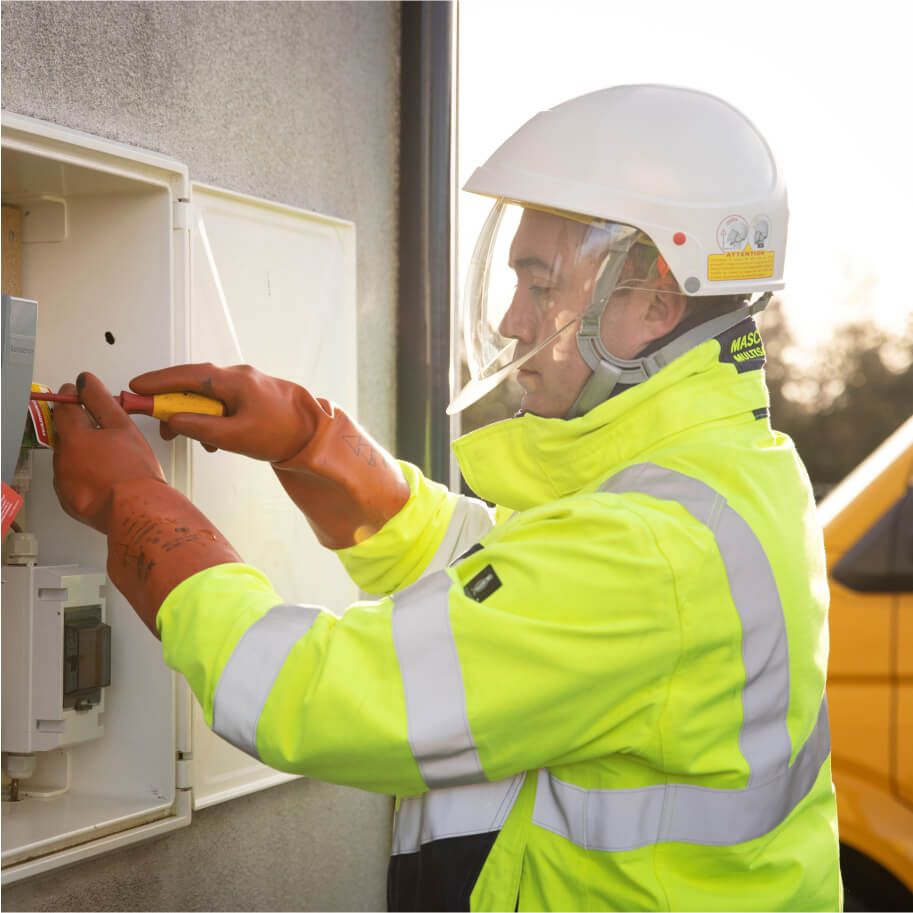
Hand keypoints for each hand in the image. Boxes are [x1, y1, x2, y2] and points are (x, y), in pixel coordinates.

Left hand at [53, 373, 167, 533]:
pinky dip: (84, 476)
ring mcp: (63, 482)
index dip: (73, 397)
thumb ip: (101, 401)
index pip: (64, 407)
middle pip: (66, 434)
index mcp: (74, 437)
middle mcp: (62, 459)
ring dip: (83, 454)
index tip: (80, 394)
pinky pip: (72, 480)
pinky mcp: (68, 501)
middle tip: (105, 430)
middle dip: (81, 428)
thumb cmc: (134, 473)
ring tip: (110, 459)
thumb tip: (86, 382)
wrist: (137, 512)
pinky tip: (106, 478)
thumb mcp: (123, 427)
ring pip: (69, 458)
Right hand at [130, 363, 318, 462]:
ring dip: (196, 417)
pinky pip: (221, 404)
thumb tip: (174, 421)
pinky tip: (217, 439)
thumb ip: (201, 427)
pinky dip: (212, 419)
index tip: (135, 388)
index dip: (157, 382)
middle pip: (193, 385)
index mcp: (234, 381)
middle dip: (173, 404)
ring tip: (199, 440)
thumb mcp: (236, 436)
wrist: (314, 435)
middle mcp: (237, 377)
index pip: (186, 376)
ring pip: (207, 397)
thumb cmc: (282, 432)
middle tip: (160, 423)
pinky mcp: (250, 397)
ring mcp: (244, 385)